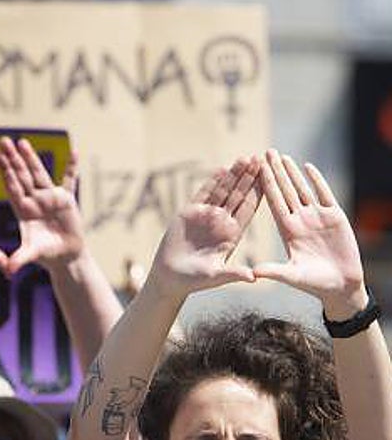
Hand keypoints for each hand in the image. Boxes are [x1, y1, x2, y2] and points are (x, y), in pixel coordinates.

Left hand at [0, 137, 83, 273]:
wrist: (64, 256)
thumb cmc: (46, 255)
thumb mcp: (31, 254)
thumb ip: (20, 259)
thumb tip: (8, 271)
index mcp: (23, 210)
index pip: (12, 187)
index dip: (4, 172)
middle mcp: (34, 200)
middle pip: (21, 175)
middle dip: (12, 159)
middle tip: (2, 141)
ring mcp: (49, 197)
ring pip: (39, 173)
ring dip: (32, 157)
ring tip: (23, 141)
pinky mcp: (66, 199)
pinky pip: (69, 180)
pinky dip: (72, 167)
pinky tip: (75, 152)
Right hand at [148, 157, 260, 297]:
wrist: (169, 278)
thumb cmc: (193, 281)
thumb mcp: (215, 277)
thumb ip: (233, 274)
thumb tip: (253, 277)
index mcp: (233, 234)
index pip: (250, 208)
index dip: (259, 192)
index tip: (270, 177)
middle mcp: (222, 222)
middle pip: (239, 195)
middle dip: (250, 177)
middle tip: (260, 159)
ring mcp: (206, 216)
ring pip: (223, 191)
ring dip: (233, 175)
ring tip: (245, 158)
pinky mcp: (188, 213)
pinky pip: (203, 194)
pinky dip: (211, 182)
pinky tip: (221, 170)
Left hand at [255, 151, 366, 317]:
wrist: (341, 286)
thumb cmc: (315, 284)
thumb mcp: (292, 277)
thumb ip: (274, 272)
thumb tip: (252, 273)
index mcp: (287, 231)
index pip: (272, 204)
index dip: (263, 186)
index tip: (253, 171)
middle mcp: (299, 220)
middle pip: (284, 191)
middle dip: (274, 172)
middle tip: (264, 153)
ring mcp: (317, 217)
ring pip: (302, 189)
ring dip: (292, 172)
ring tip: (281, 155)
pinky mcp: (335, 216)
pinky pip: (324, 194)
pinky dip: (317, 180)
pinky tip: (307, 166)